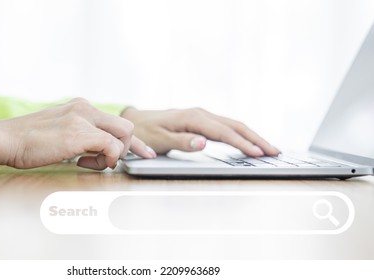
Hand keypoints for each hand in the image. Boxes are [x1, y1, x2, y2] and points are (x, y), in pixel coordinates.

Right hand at [0, 98, 155, 169]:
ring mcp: (83, 118)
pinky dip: (106, 159)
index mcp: (80, 107)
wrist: (4, 139)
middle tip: (111, 163)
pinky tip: (84, 163)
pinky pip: (112, 147)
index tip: (145, 152)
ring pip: (124, 135)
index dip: (133, 141)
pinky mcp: (80, 133)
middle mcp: (85, 108)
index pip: (116, 122)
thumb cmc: (26, 141)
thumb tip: (95, 151)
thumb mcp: (57, 130)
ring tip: (88, 162)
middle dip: (128, 148)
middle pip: (126, 126)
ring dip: (113, 154)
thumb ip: (78, 134)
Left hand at [121, 107, 279, 156]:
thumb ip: (182, 142)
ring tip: (268, 148)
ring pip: (233, 125)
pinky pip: (226, 127)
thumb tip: (204, 143)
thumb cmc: (147, 133)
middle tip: (274, 152)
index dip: (242, 143)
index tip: (258, 153)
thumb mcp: (160, 140)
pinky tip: (249, 142)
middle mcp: (201, 114)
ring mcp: (202, 115)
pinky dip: (241, 134)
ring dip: (252, 136)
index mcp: (193, 118)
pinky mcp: (202, 120)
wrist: (137, 121)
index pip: (223, 132)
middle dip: (256, 139)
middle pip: (235, 125)